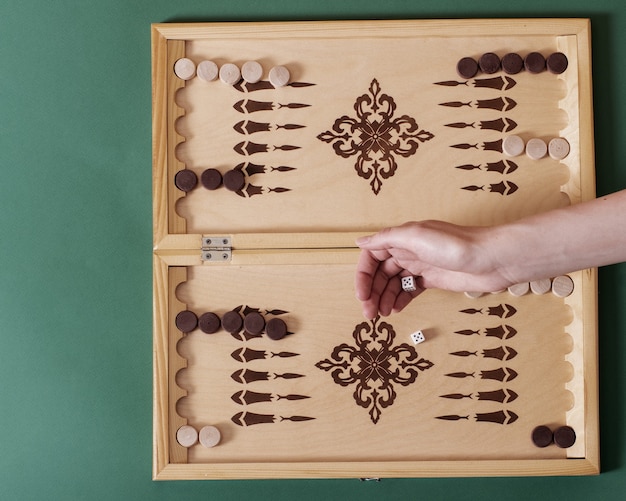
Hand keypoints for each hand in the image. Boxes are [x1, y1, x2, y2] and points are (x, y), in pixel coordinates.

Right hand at [355, 220, 510, 318]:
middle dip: (372, 292)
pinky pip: (410, 290)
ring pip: (393, 283)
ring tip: (381, 315)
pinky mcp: (434, 279)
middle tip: (369, 312)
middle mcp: (409, 251)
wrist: (493, 259)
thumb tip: (360, 242)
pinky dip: (400, 300)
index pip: (372, 256)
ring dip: (384, 298)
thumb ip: (386, 238)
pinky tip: (396, 310)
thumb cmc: (457, 245)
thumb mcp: (416, 236)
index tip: (362, 294)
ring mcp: (422, 266)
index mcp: (402, 238)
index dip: (363, 275)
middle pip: (381, 273)